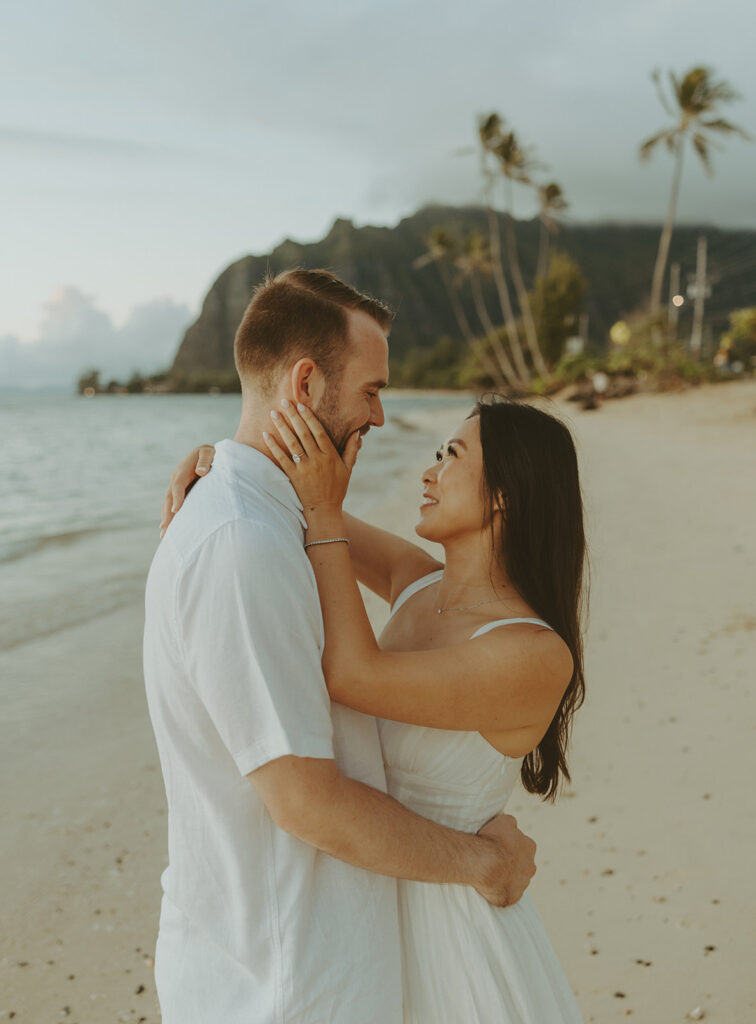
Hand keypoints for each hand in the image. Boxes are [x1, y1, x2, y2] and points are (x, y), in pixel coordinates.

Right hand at [160, 444, 215, 535]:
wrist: (207, 452)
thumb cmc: (211, 453)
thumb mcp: (209, 452)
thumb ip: (205, 460)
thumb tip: (201, 472)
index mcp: (182, 470)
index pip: (178, 485)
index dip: (176, 498)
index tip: (176, 511)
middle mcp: (176, 478)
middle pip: (169, 497)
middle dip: (167, 513)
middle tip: (165, 528)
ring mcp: (176, 485)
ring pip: (168, 502)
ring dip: (166, 517)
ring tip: (164, 534)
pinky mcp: (180, 490)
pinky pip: (173, 503)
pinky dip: (170, 515)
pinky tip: (170, 527)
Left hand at [263, 401, 360, 515]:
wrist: (324, 510)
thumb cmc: (337, 489)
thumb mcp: (348, 469)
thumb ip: (351, 449)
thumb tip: (357, 432)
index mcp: (330, 456)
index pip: (319, 432)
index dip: (309, 417)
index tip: (301, 405)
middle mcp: (317, 460)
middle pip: (304, 433)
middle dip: (293, 416)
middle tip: (284, 401)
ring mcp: (305, 468)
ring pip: (292, 443)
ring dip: (282, 427)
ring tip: (274, 413)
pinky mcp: (294, 476)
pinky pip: (282, 458)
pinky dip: (273, 446)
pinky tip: (266, 434)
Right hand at [474, 813, 536, 906]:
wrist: (484, 863)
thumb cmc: (493, 840)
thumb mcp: (503, 820)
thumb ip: (512, 823)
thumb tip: (513, 826)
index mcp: (530, 847)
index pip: (523, 845)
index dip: (510, 845)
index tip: (500, 845)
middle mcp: (530, 867)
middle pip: (522, 864)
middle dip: (512, 862)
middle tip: (495, 859)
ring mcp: (522, 884)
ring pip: (515, 880)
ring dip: (506, 877)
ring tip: (490, 872)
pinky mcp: (512, 898)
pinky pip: (506, 894)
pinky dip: (499, 890)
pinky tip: (490, 885)